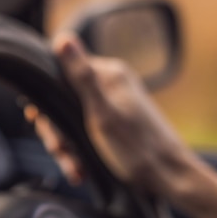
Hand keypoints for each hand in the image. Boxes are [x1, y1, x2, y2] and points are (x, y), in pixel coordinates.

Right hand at [29, 32, 197, 197]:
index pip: (58, 73)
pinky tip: (81, 171)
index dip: (47, 102)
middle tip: (63, 152)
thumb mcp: (103, 114)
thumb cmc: (138, 149)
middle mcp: (109, 84)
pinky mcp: (112, 125)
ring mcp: (111, 105)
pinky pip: (83, 134)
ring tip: (76, 168)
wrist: (170, 179)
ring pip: (69, 121)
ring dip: (66, 148)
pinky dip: (78, 153)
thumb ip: (82, 77)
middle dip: (57, 132)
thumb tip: (63, 38)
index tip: (46, 125)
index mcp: (109, 74)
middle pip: (61, 101)